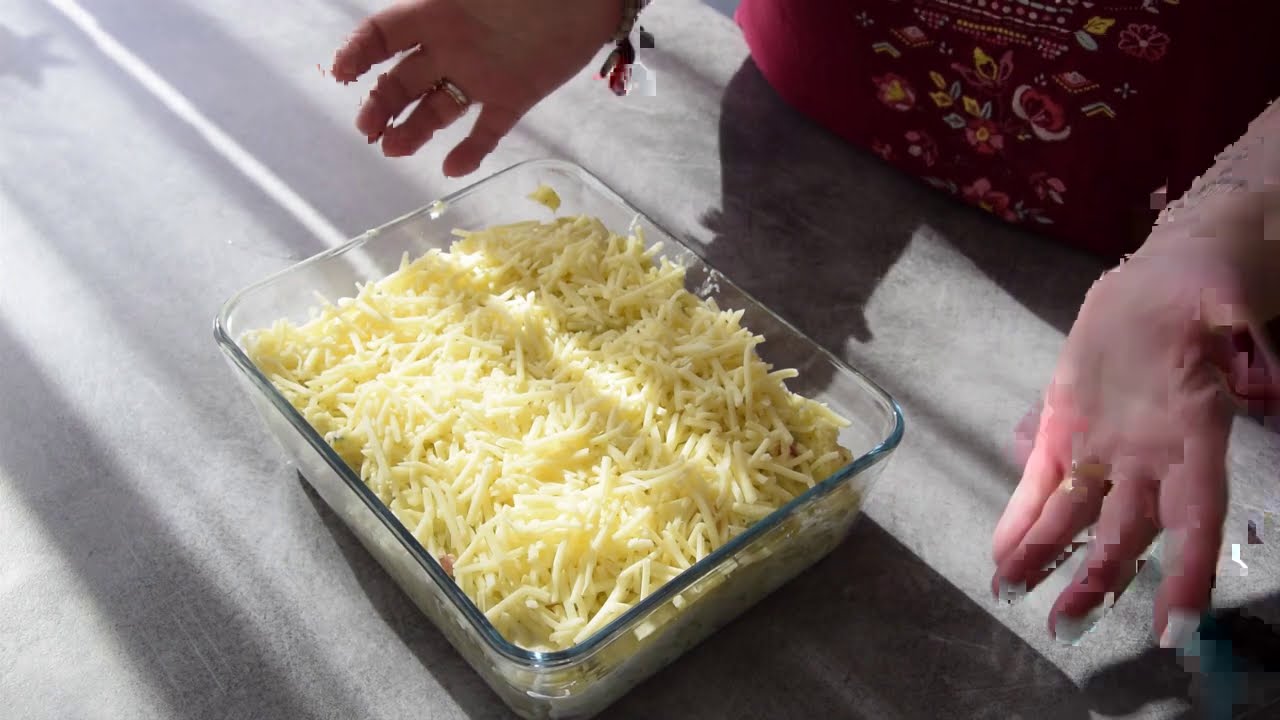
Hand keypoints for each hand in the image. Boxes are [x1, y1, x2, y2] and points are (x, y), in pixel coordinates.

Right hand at [332, 0, 620, 174]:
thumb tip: (410, 5)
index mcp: (436, 13)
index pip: (383, 35)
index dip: (358, 53)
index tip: (342, 75)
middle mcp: (451, 48)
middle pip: (403, 81)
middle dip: (380, 105)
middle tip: (370, 131)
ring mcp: (480, 76)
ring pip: (436, 109)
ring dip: (413, 130)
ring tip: (396, 149)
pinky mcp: (514, 98)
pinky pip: (486, 130)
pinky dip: (470, 151)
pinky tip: (452, 168)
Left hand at [990, 246, 1263, 648]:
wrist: (1162, 282)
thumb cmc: (1207, 288)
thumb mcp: (1228, 297)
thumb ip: (1241, 328)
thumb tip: (1258, 351)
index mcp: (1198, 434)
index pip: (1199, 519)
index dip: (1190, 571)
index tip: (1176, 625)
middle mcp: (1152, 457)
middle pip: (1127, 533)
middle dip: (1097, 581)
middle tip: (1065, 627)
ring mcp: (1105, 448)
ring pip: (1077, 516)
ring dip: (1047, 558)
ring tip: (1012, 595)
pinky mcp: (1065, 431)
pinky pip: (1041, 483)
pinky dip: (1021, 517)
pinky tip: (1002, 553)